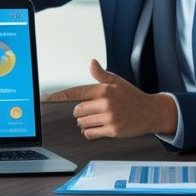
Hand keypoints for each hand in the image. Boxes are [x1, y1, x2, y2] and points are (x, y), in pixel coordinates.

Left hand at [44, 59, 175, 138]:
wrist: (151, 112)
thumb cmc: (132, 96)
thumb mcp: (117, 82)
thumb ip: (101, 74)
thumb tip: (91, 62)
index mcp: (103, 89)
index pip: (75, 92)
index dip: (58, 96)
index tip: (44, 99)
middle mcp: (105, 103)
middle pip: (77, 110)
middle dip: (81, 112)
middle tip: (92, 110)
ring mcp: (109, 117)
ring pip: (82, 123)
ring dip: (84, 123)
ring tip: (96, 119)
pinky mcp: (112, 130)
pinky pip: (90, 133)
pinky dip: (89, 132)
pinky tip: (96, 128)